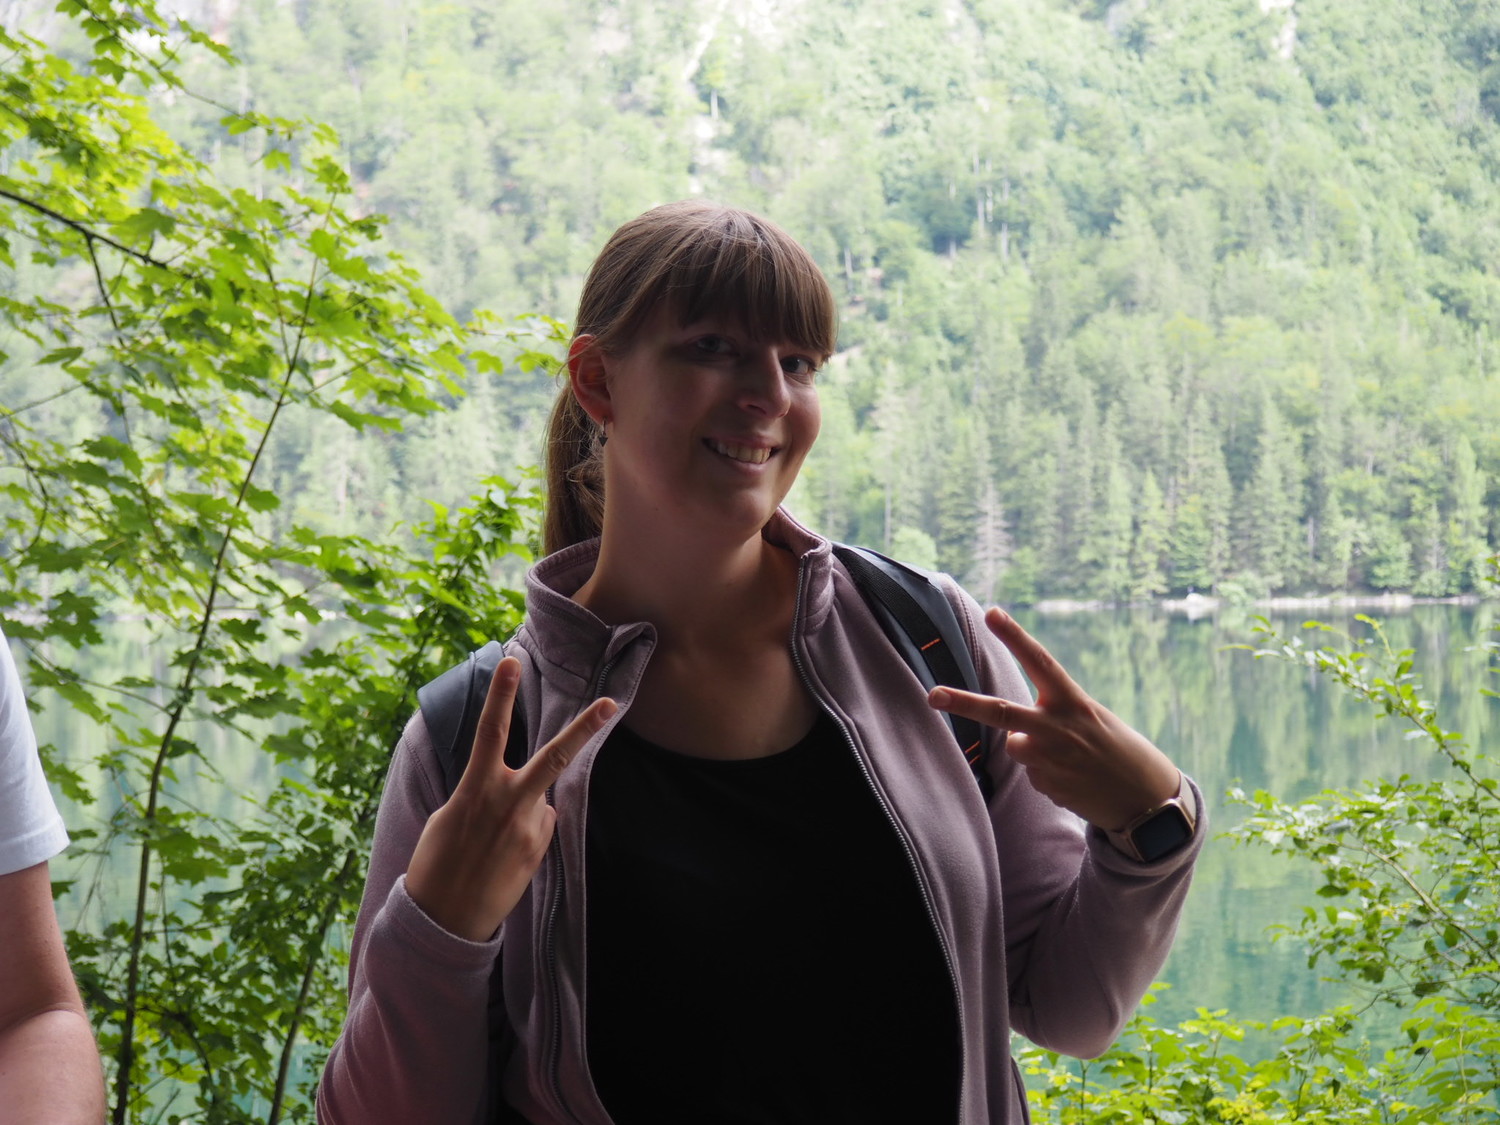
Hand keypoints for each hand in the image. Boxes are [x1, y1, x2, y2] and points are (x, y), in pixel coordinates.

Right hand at [406, 656, 616, 940]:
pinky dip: (526, 836)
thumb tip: (521, 796)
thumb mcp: (451, 817)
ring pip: (542, 802)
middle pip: (554, 757)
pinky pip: (539, 828)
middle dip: (584, 729)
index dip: (501, 694)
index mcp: (476, 789)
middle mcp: (508, 804)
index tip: (512, 661)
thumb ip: (486, 795)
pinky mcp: (538, 851)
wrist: (443, 918)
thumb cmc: (438, 863)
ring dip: (524, 814)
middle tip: (611, 704)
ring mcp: (528, 829)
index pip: (491, 731)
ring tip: (493, 847)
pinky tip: (503, 859)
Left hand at [927, 607, 1178, 830]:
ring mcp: (1052, 759)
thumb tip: (1012, 737)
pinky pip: (1033, 775)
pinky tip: (1075, 781)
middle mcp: (1059, 728)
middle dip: (964, 703)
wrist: (1148, 801)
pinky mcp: (1049, 787)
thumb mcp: (1092, 719)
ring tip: (1069, 761)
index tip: (993, 613)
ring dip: (1033, 752)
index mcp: (1074, 702)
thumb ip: (1052, 717)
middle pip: (1002, 712)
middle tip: (933, 696)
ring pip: (1016, 746)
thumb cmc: (1116, 750)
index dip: (1016, 637)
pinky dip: (1049, 777)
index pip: (1041, 662)